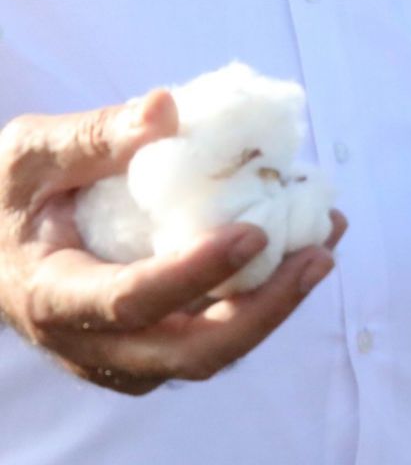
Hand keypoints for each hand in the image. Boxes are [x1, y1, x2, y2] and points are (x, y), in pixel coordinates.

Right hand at [0, 91, 343, 394]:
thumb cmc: (7, 195)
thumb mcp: (30, 156)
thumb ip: (93, 136)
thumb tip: (165, 107)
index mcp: (52, 298)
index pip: (132, 301)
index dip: (196, 274)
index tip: (254, 233)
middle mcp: (92, 345)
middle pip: (191, 354)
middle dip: (265, 311)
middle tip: (318, 256)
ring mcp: (127, 357)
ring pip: (213, 353)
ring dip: (277, 305)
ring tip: (325, 243)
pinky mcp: (155, 347)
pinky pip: (216, 335)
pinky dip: (264, 298)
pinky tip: (304, 245)